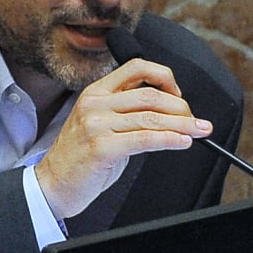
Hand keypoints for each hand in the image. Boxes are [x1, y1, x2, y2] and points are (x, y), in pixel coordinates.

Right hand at [33, 57, 212, 218]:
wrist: (52, 185)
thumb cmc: (81, 158)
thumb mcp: (101, 124)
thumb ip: (127, 113)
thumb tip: (169, 113)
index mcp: (95, 92)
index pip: (136, 67)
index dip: (164, 77)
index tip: (179, 95)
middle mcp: (95, 103)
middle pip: (150, 95)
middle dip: (182, 108)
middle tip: (197, 122)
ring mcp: (96, 124)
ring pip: (151, 118)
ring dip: (183, 125)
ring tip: (200, 131)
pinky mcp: (101, 147)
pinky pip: (145, 139)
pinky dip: (169, 139)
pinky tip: (183, 142)